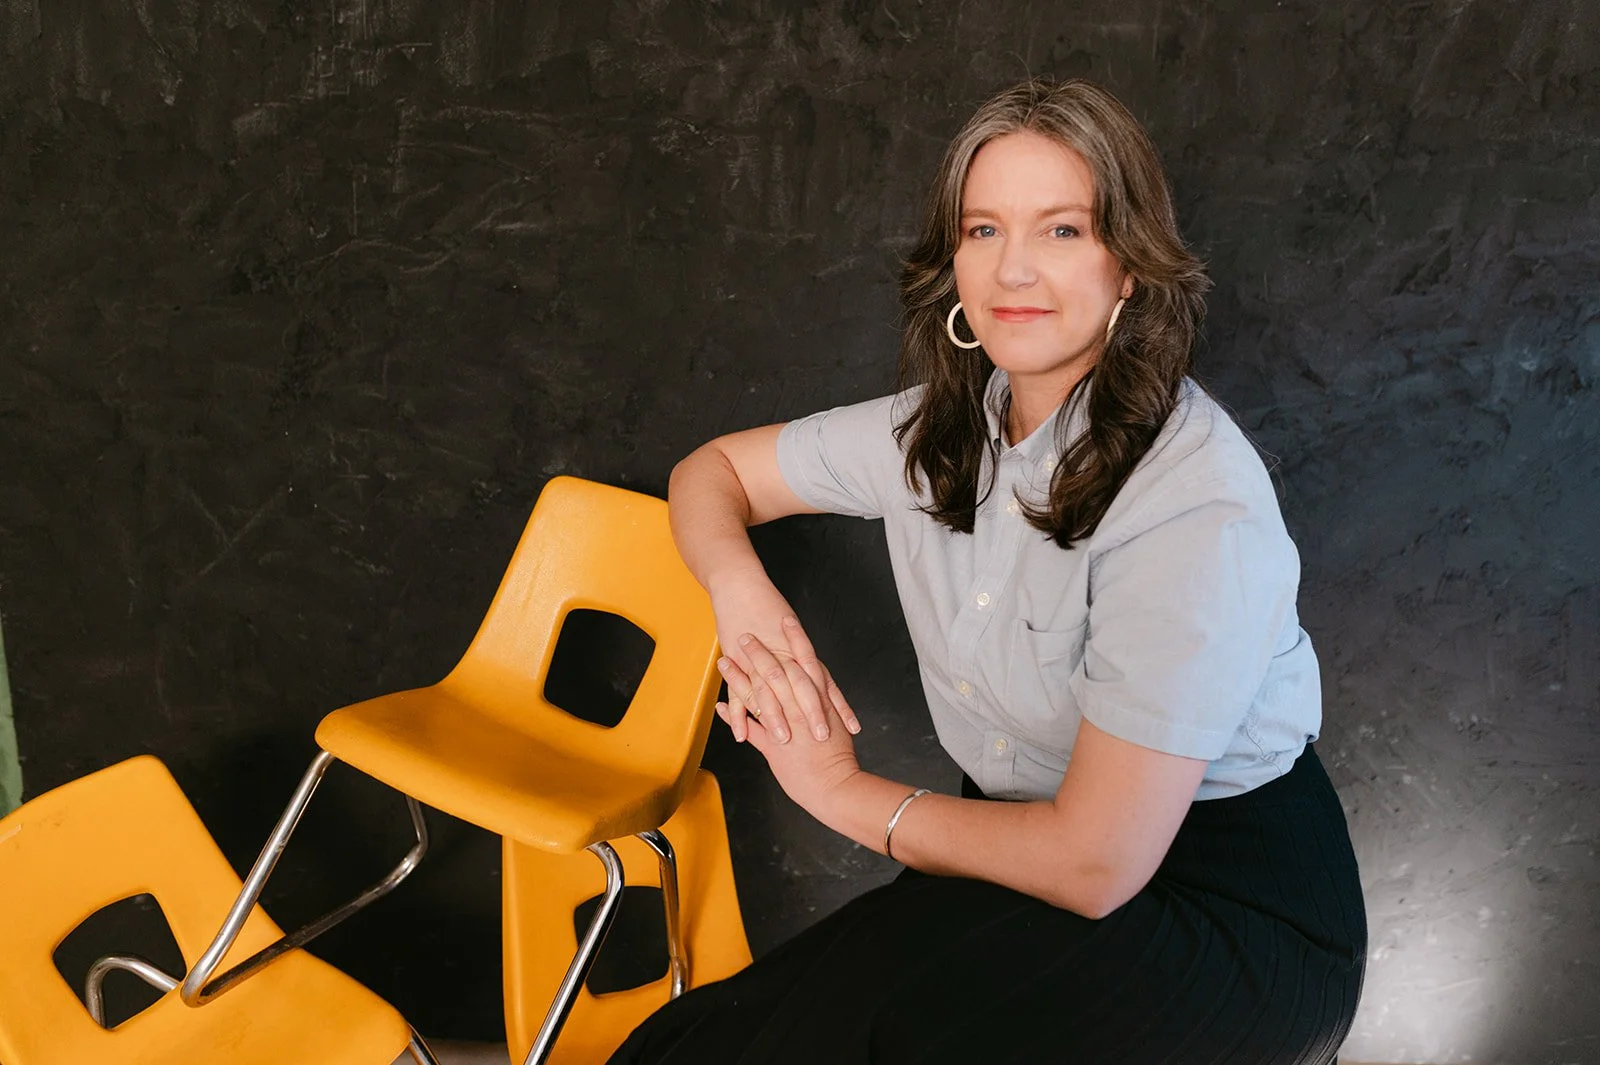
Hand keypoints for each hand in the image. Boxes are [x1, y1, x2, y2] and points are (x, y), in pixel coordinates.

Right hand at [709, 571, 859, 742]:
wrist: (740, 586)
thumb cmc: (767, 607)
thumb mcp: (793, 634)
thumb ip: (806, 660)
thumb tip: (822, 684)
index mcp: (800, 650)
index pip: (824, 682)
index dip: (838, 705)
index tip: (851, 727)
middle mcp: (782, 655)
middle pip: (800, 687)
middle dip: (811, 714)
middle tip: (820, 737)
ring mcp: (757, 659)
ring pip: (769, 691)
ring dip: (776, 717)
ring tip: (784, 740)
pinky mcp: (735, 660)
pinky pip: (737, 692)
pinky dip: (738, 716)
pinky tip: (742, 736)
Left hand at [716, 635, 861, 815]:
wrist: (837, 788)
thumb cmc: (839, 758)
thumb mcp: (834, 726)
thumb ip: (821, 707)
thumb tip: (816, 695)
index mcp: (818, 701)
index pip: (805, 661)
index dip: (794, 639)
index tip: (785, 618)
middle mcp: (800, 709)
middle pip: (776, 672)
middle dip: (759, 652)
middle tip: (744, 634)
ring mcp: (785, 726)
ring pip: (757, 695)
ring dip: (739, 678)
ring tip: (724, 661)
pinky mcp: (772, 746)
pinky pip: (749, 727)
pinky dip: (735, 716)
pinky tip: (720, 706)